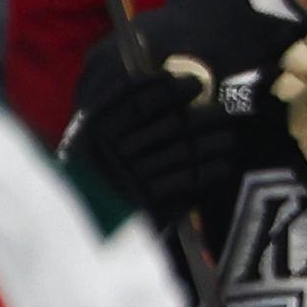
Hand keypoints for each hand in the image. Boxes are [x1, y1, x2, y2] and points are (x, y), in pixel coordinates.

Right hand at [63, 48, 236, 224]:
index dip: (167, 89)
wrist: (78, 224)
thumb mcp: (86, 138)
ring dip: (210, 143)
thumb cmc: (84, 174)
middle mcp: (112, 150)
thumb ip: (115, 110)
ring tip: (229, 137)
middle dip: (200, 117)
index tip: (192, 83)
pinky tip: (222, 166)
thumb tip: (156, 82)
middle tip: (221, 111)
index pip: (134, 99)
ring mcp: (129, 177)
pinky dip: (205, 172)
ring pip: (180, 152)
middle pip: (167, 125)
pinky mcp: (144, 202)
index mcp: (94, 129)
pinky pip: (182, 182)